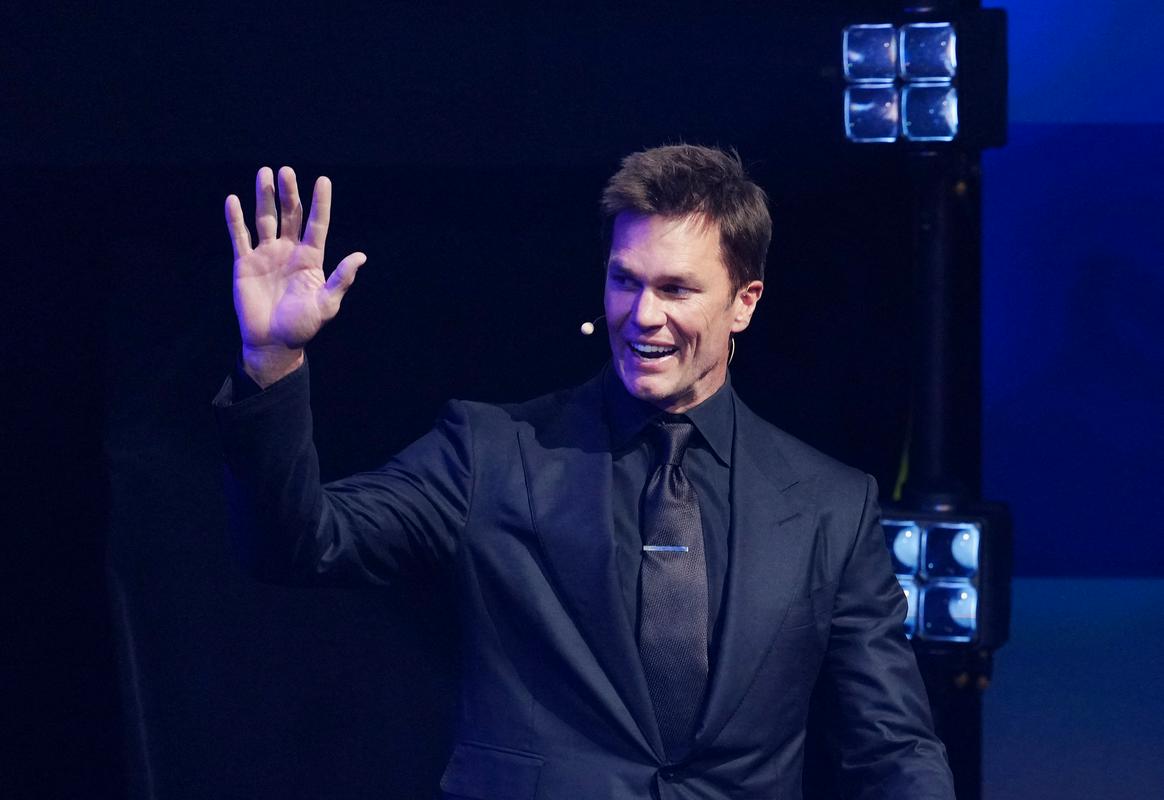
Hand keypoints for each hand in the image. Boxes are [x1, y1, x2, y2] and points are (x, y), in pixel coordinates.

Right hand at [225, 166, 366, 385]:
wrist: (272, 342)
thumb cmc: (302, 326)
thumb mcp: (326, 304)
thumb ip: (341, 279)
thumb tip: (360, 256)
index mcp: (310, 259)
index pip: (316, 224)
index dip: (320, 203)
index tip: (323, 179)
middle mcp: (289, 251)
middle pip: (290, 215)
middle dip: (289, 192)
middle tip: (286, 170)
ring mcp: (266, 255)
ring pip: (265, 219)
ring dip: (264, 197)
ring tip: (264, 173)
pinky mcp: (245, 264)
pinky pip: (239, 236)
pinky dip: (235, 219)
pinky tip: (234, 200)